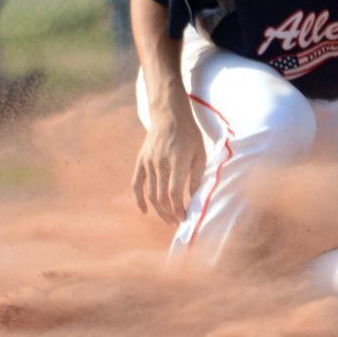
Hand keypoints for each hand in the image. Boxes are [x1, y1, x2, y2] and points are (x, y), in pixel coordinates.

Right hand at [131, 99, 204, 224]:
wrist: (169, 114)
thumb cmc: (189, 134)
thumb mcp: (200, 153)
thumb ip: (196, 176)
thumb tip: (195, 198)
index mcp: (177, 161)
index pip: (174, 193)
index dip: (178, 209)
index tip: (184, 219)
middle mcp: (160, 163)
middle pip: (161, 197)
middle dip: (169, 214)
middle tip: (177, 222)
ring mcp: (149, 162)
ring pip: (151, 194)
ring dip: (159, 210)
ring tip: (168, 219)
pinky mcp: (141, 161)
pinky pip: (137, 184)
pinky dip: (138, 199)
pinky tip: (144, 211)